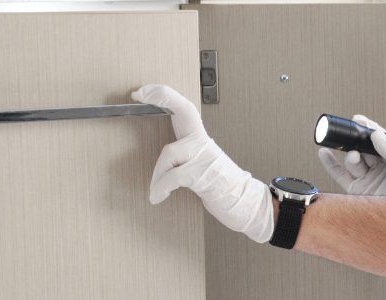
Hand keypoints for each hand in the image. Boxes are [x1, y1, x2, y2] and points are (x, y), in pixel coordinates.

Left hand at [133, 84, 273, 242]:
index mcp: (200, 140)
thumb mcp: (201, 165)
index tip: (143, 93)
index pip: (184, 109)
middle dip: (161, 97)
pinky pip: (172, 177)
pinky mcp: (202, 174)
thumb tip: (164, 156)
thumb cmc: (222, 187)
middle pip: (184, 110)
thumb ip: (185, 156)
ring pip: (170, 153)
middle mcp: (203, 143)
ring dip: (157, 175)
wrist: (246, 204)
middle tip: (139, 94)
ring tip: (155, 191)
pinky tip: (157, 197)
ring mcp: (204, 157)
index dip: (165, 97)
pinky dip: (161, 188)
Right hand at [317, 115, 385, 196]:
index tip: (360, 120)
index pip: (379, 141)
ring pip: (352, 161)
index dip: (369, 129)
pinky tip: (325, 154)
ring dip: (350, 155)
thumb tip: (378, 135)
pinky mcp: (356, 190)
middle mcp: (378, 168)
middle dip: (358, 142)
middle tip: (354, 138)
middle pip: (364, 149)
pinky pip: (340, 175)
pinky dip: (331, 164)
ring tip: (354, 156)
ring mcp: (366, 179)